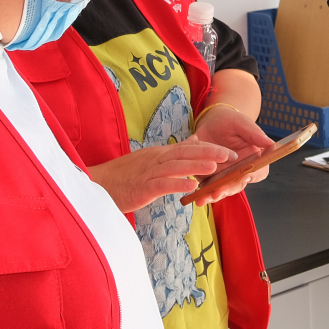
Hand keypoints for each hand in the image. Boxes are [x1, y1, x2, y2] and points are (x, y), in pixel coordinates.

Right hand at [88, 137, 235, 212]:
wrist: (98, 184)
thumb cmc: (125, 176)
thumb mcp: (151, 160)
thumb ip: (173, 152)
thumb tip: (194, 140)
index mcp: (159, 153)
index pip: (188, 148)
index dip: (209, 149)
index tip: (229, 152)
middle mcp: (155, 159)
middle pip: (185, 154)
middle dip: (209, 154)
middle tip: (231, 155)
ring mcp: (148, 173)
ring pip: (176, 167)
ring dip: (196, 166)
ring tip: (215, 166)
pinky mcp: (142, 187)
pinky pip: (161, 184)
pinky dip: (177, 184)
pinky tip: (191, 186)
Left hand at [192, 105, 277, 200]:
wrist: (211, 122)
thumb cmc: (230, 121)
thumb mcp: (242, 123)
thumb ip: (255, 134)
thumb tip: (271, 144)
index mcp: (253, 159)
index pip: (259, 171)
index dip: (253, 175)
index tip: (244, 176)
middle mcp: (240, 170)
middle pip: (238, 184)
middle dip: (227, 189)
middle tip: (217, 192)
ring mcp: (225, 175)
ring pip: (222, 189)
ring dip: (213, 195)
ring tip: (203, 198)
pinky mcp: (210, 176)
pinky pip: (207, 187)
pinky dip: (202, 193)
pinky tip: (195, 196)